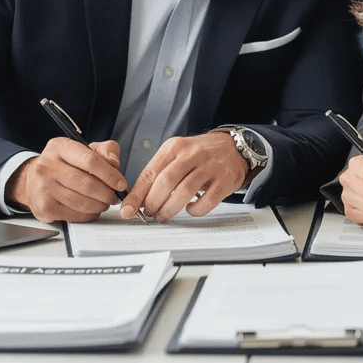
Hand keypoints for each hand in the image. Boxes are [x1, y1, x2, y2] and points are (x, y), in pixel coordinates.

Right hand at [5, 138, 126, 222]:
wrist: (33, 180)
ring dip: (99, 205)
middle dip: (107, 193)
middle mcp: (47, 166)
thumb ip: (105, 150)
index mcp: (59, 147)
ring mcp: (43, 188)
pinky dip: (88, 214)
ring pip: (82, 202)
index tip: (121, 183)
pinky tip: (91, 209)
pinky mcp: (44, 207)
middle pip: (87, 184)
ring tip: (104, 202)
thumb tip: (114, 162)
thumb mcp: (84, 149)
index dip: (110, 174)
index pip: (90, 160)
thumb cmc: (63, 164)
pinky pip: (74, 215)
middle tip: (114, 196)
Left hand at [119, 132, 247, 222]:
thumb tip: (138, 200)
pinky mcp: (224, 180)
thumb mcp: (177, 154)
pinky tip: (190, 209)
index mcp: (174, 147)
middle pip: (165, 182)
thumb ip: (159, 173)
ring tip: (164, 216)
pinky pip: (207, 201)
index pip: (150, 172)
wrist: (234, 147)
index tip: (127, 210)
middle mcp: (191, 154)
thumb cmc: (201, 154)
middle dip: (153, 203)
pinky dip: (195, 210)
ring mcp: (210, 167)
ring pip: (184, 192)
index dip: (137, 195)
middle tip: (149, 213)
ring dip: (170, 209)